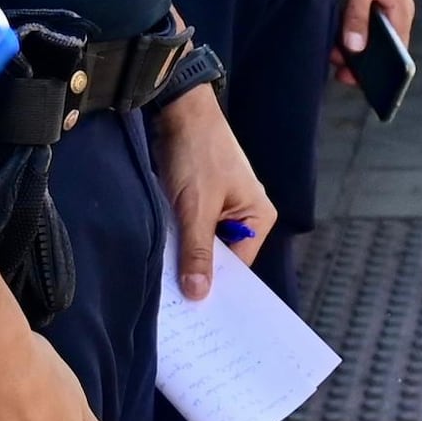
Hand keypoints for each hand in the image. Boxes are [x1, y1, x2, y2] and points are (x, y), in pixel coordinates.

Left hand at [153, 86, 273, 298]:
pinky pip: (193, 229)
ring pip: (204, 244)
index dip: (216, 287)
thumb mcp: (195, 208)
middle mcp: (247, 214)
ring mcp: (224, 207)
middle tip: (176, 303)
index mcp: (259, 217)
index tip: (193, 311)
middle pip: (223, 257)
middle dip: (200, 273)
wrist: (178, 108)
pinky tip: (162, 253)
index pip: (238, 266)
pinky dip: (179, 239)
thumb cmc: (196, 152)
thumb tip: (199, 295)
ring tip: (166, 280)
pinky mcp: (202, 199)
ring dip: (186, 255)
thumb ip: (197, 252)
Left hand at [336, 0, 416, 68]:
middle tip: (334, 66)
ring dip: (351, 46)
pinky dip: (348, 31)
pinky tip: (331, 35)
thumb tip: (355, 49)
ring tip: (329, 52)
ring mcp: (381, 5)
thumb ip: (358, 15)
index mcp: (400, 12)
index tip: (354, 80)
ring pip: (368, 36)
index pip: (397, 55)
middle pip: (381, 48)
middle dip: (359, 61)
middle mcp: (394, 12)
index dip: (379, 72)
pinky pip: (360, 22)